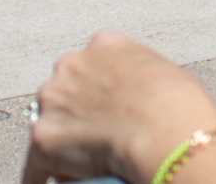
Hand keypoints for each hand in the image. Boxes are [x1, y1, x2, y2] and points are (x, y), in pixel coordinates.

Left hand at [21, 33, 215, 183]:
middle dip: (73, 110)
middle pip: (63, 89)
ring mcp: (54, 100)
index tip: (101, 106)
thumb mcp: (162, 72)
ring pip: (49, 122)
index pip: (90, 65)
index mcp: (104, 45)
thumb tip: (138, 99)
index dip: (95, 89)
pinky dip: (41, 175)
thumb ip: (137, 77)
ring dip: (61, 140)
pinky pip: (37, 163)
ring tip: (78, 164)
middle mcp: (73, 65)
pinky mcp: (45, 137)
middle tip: (93, 135)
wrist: (166, 131)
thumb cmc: (179, 106)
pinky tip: (47, 182)